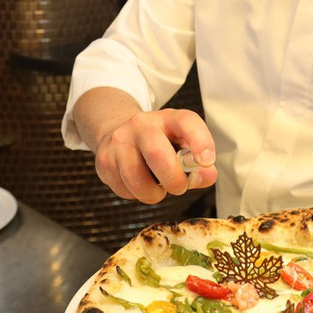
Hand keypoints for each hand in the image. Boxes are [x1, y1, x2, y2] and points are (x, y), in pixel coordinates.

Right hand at [93, 107, 216, 203]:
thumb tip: (207, 176)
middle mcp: (141, 125)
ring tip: (157, 187)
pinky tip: (138, 182)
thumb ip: (198, 164)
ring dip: (153, 194)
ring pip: (137, 180)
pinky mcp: (104, 160)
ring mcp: (119, 141)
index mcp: (168, 118)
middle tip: (179, 187)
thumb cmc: (160, 142)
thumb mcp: (182, 144)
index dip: (200, 141)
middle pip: (157, 154)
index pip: (186, 122)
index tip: (207, 161)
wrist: (119, 132)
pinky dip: (136, 195)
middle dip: (173, 180)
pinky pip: (124, 190)